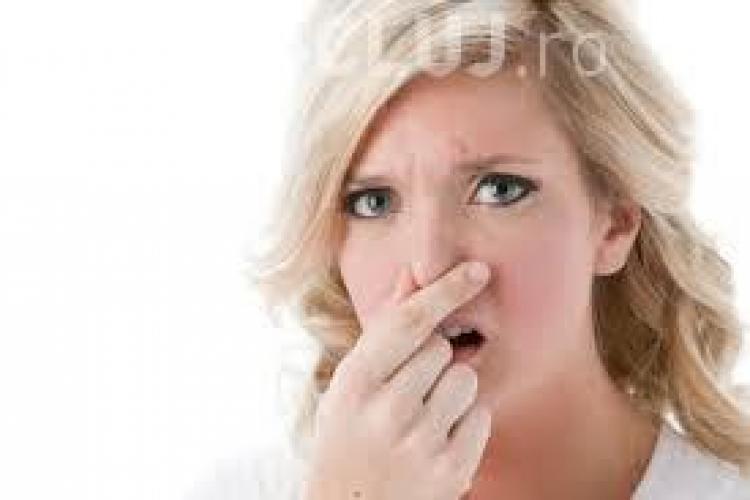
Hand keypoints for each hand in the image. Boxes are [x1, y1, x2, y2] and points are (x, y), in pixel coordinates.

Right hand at [303, 261, 491, 499]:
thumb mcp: (349, 385)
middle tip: (407, 392)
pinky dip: (466, 421)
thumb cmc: (348, 438)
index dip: (445, 291)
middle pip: (441, 348)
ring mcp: (420, 442)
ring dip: (451, 389)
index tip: (476, 271)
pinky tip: (436, 440)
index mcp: (355, 383)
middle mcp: (386, 410)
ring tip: (421, 417)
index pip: (408, 322)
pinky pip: (482, 414)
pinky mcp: (451, 469)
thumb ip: (383, 331)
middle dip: (432, 360)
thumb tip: (412, 276)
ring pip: (466, 378)